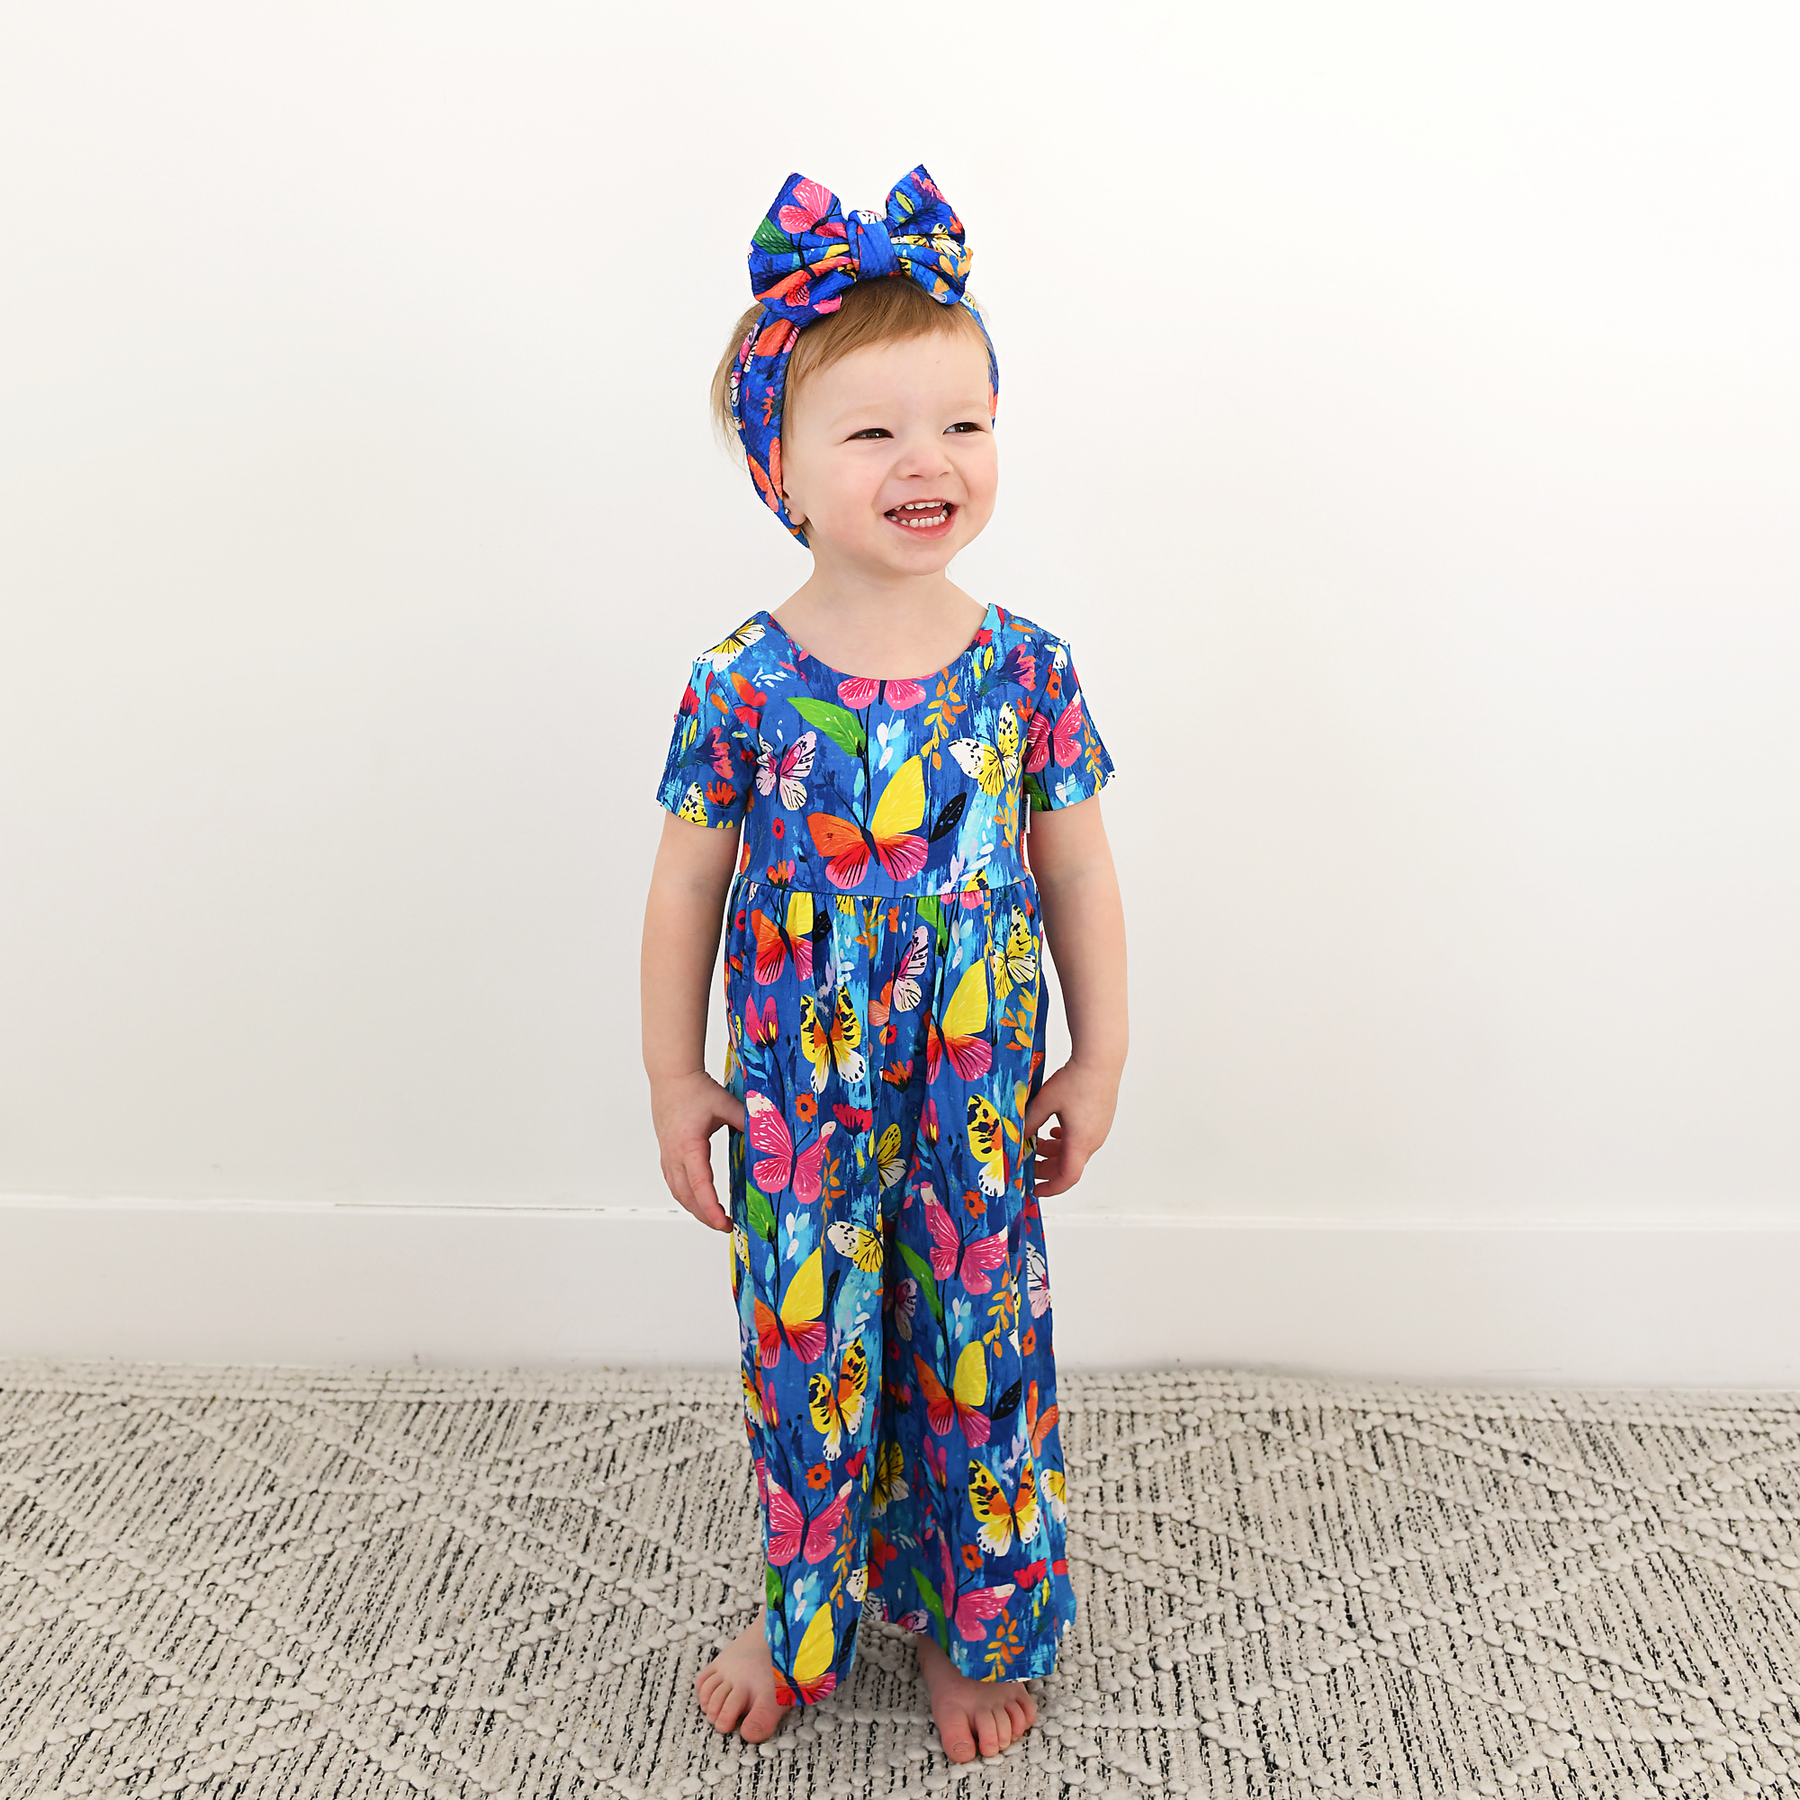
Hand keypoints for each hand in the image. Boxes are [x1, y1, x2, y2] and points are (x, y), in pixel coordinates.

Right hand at [650, 1071, 744, 1230]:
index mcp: (689, 1146)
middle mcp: (674, 1155)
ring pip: (678, 1192)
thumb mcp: (726, 1105)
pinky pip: (674, 1182)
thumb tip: (768, 1137)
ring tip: (713, 1218)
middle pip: (687, 1197)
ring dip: (694, 1208)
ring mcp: (667, 1155)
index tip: (724, 1223)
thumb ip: (748, 1121)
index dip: (711, 1208)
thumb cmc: (696, 1089)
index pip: (700, 1185)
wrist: (671, 1076)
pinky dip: (686, 1196)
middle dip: (705, 1216)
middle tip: (726, 1226)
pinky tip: (696, 1199)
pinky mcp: (666, 1152)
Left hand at [1021, 1060, 1119, 1197]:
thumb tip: (1019, 1136)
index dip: (1050, 1188)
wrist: (1101, 1059)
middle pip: (1069, 1165)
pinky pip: (1082, 1140)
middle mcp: (1093, 1140)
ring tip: (1037, 1142)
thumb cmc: (1076, 1079)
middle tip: (1027, 1162)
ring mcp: (1099, 1130)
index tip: (1035, 1189)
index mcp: (1080, 1141)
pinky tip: (1054, 1129)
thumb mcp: (1044, 1102)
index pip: (1067, 1178)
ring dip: (1055, 1152)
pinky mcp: (1101, 1120)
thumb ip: (1030, 1122)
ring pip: (1075, 1152)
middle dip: (1046, 1167)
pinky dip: (1066, 1141)